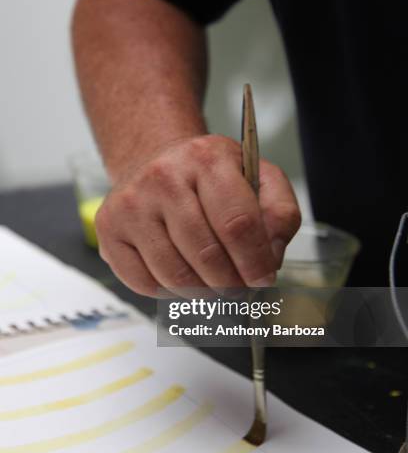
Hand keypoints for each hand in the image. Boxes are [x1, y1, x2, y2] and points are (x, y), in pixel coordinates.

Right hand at [95, 135, 300, 296]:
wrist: (156, 161)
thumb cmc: (209, 176)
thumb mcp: (257, 177)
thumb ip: (279, 213)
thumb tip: (271, 257)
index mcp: (206, 159)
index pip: (237, 224)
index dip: (256, 262)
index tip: (264, 278)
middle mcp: (163, 177)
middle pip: (206, 256)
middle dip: (232, 284)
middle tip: (240, 288)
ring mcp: (131, 204)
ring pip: (175, 276)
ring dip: (203, 292)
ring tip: (214, 283)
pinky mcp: (109, 229)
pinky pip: (145, 284)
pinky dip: (170, 292)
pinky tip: (183, 274)